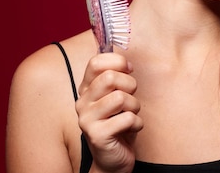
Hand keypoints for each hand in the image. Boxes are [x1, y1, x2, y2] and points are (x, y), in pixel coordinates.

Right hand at [76, 53, 142, 172]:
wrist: (113, 158)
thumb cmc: (118, 123)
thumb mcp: (116, 96)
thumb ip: (116, 77)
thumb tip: (125, 60)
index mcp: (86, 88)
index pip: (96, 62)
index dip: (118, 62)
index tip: (129, 70)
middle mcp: (82, 102)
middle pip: (110, 77)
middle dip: (130, 85)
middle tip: (131, 97)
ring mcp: (86, 119)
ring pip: (121, 98)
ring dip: (135, 107)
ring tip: (131, 115)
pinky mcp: (97, 135)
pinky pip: (128, 119)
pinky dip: (137, 124)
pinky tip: (130, 129)